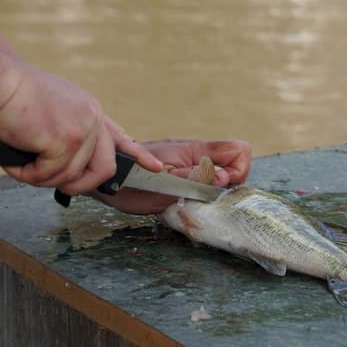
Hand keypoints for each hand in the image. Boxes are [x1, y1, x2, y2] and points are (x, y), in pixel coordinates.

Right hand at [0, 60, 162, 194]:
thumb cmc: (9, 96)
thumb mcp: (51, 109)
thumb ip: (66, 133)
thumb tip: (68, 169)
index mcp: (90, 110)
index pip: (120, 137)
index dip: (138, 155)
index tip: (156, 168)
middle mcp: (93, 118)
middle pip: (105, 168)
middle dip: (82, 186)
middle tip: (60, 189)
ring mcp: (82, 130)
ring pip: (72, 177)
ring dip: (42, 180)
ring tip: (21, 166)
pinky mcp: (66, 141)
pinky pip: (50, 176)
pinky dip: (28, 177)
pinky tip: (16, 162)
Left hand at [93, 138, 251, 214]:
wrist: (107, 178)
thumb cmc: (132, 182)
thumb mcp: (163, 186)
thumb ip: (194, 179)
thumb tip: (222, 177)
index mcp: (196, 150)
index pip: (239, 149)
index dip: (238, 171)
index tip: (218, 186)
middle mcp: (197, 151)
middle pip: (236, 160)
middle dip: (229, 181)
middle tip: (205, 194)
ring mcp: (191, 159)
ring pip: (222, 169)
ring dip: (215, 187)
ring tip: (192, 197)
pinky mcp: (183, 168)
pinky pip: (207, 176)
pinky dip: (204, 188)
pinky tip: (186, 196)